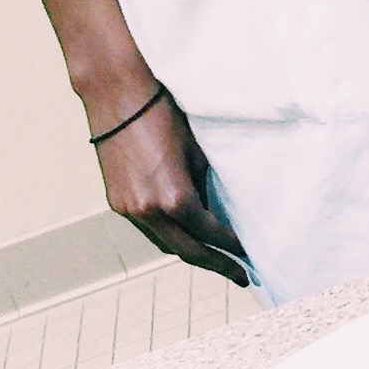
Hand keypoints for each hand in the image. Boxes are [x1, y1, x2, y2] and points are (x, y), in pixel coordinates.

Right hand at [89, 82, 251, 286]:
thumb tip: (219, 208)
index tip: (251, 254)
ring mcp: (129, 210)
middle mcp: (149, 211)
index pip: (211, 234)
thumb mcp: (197, 150)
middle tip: (241, 276)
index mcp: (174, 198)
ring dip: (192, 254)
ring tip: (216, 260)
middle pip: (188, 252)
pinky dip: (170, 237)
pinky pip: (149, 230)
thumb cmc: (162, 112)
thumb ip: (208, 185)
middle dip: (217, 265)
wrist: (117, 92)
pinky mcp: (117, 202)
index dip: (233, 246)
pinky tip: (185, 237)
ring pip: (165, 245)